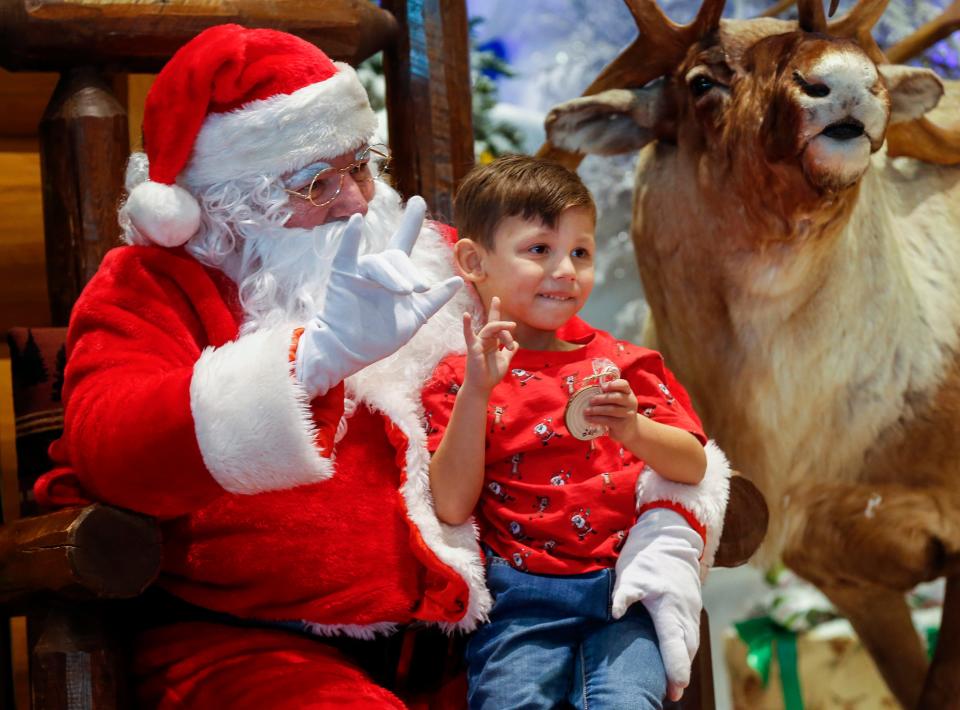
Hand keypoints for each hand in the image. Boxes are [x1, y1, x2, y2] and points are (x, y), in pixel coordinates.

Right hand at [296, 197, 462, 396]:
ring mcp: (359, 272)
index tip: (419, 200)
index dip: (411, 221)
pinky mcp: (342, 277)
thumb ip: (436, 299)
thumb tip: (459, 281)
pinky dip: (350, 237)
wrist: (352, 351)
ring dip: (394, 275)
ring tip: (406, 291)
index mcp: (395, 274)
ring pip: (379, 262)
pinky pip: (345, 253)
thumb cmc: (382, 335)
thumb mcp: (416, 316)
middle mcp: (377, 269)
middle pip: (396, 257)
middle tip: (419, 289)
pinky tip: (357, 222)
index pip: (404, 241)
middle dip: (410, 273)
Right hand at [462, 296, 517, 392]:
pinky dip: (467, 325)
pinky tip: (466, 315)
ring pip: (491, 329)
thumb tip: (517, 344)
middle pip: (496, 326)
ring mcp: (478, 343)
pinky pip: (469, 335)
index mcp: (491, 342)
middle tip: (514, 329)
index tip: (497, 298)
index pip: (495, 324)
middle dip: (506, 328)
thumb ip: (509, 352)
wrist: (482, 388)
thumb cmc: (491, 375)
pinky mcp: (473, 348)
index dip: (495, 310)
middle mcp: (484, 340)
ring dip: (502, 332)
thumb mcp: (505, 361)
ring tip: (510, 342)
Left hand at [585, 378, 638, 442]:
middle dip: (601, 399)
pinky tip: (589, 418)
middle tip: (591, 401)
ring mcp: (628, 414)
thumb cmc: (618, 411)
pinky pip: (608, 420)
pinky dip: (597, 419)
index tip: (602, 387)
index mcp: (628, 392)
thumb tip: (593, 390)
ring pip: (611, 409)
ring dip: (596, 410)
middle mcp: (631, 402)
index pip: (623, 384)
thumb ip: (608, 394)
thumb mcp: (615, 401)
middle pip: (616, 397)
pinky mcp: (622, 424)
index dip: (614, 384)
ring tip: (586, 411)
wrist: (628, 429)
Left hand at [612, 508, 702, 701]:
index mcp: (669, 606)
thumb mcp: (630, 573)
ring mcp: (691, 611)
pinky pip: (691, 635)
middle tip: (671, 694)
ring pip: (691, 643)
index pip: (673, 642)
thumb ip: (622, 594)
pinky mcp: (691, 609)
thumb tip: (614, 612)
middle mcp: (684, 612)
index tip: (676, 686)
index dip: (675, 666)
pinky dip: (685, 651)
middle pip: (686, 649)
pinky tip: (677, 661)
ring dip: (684, 663)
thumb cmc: (646, 557)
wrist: (670, 538)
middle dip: (680, 672)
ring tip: (673, 685)